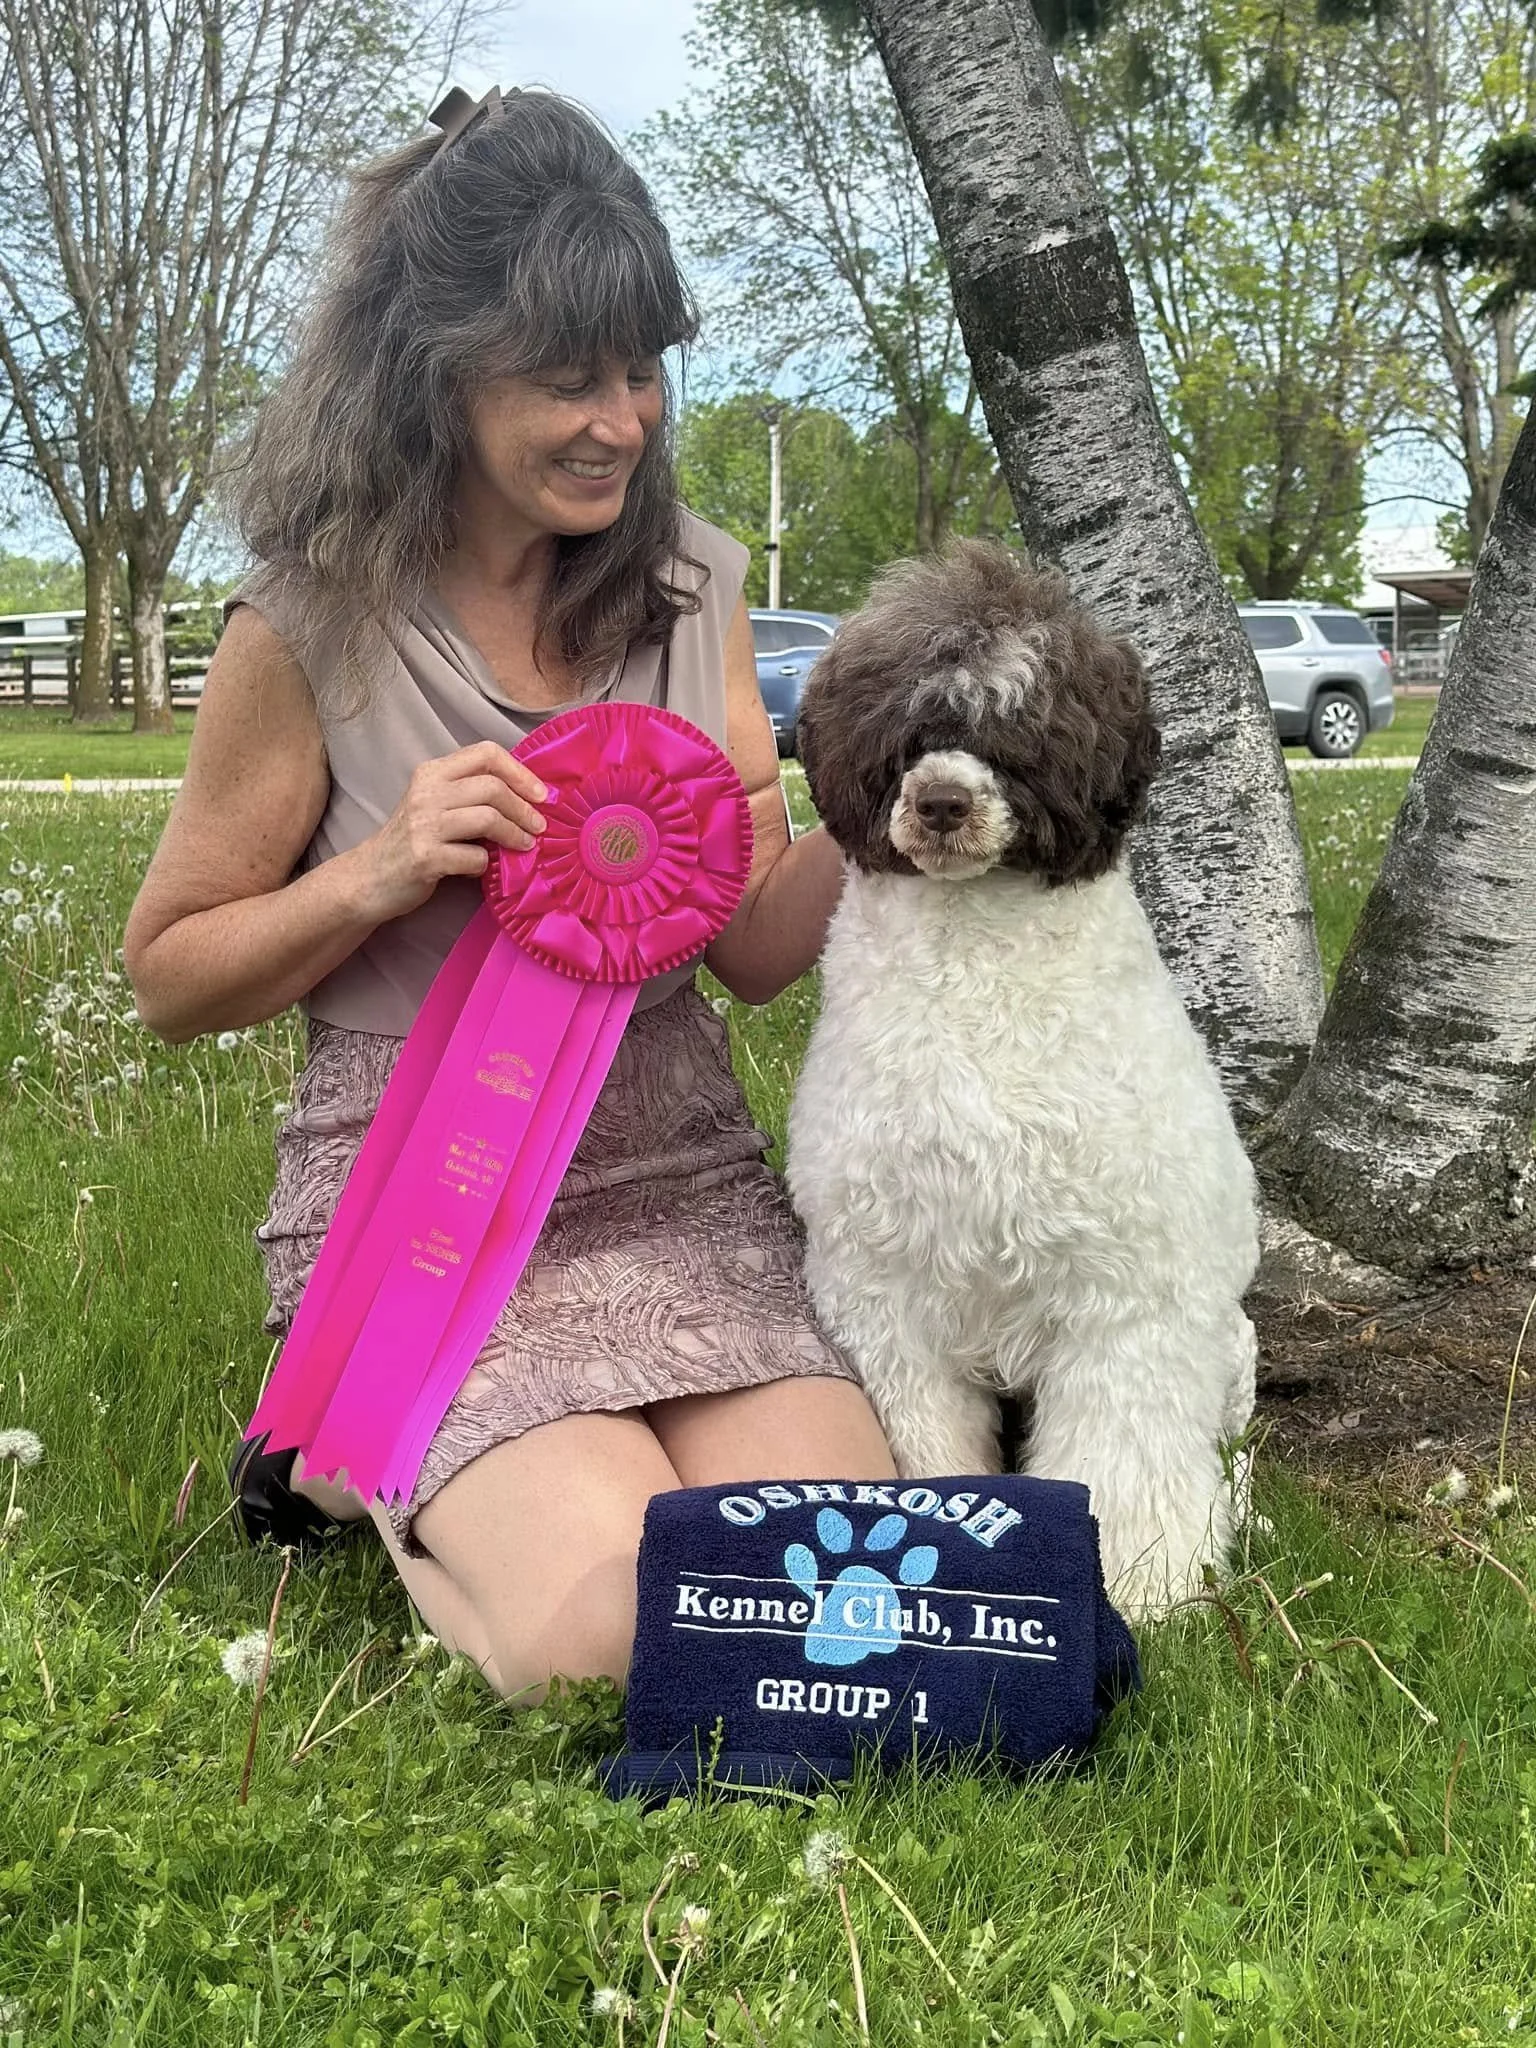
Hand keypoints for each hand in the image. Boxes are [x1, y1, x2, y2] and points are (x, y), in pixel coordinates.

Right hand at [353, 741, 547, 922]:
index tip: (541, 794)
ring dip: (514, 835)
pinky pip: (475, 857)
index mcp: (432, 773)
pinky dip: (486, 864)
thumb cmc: (413, 840)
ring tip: (525, 845)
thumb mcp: (434, 804)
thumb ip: (469, 794)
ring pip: (487, 818)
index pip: (485, 753)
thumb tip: (527, 797)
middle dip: (524, 808)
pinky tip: (481, 867)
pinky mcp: (425, 858)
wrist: (370, 878)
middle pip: (492, 788)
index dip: (520, 772)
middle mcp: (426, 793)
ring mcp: (424, 825)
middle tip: (539, 827)